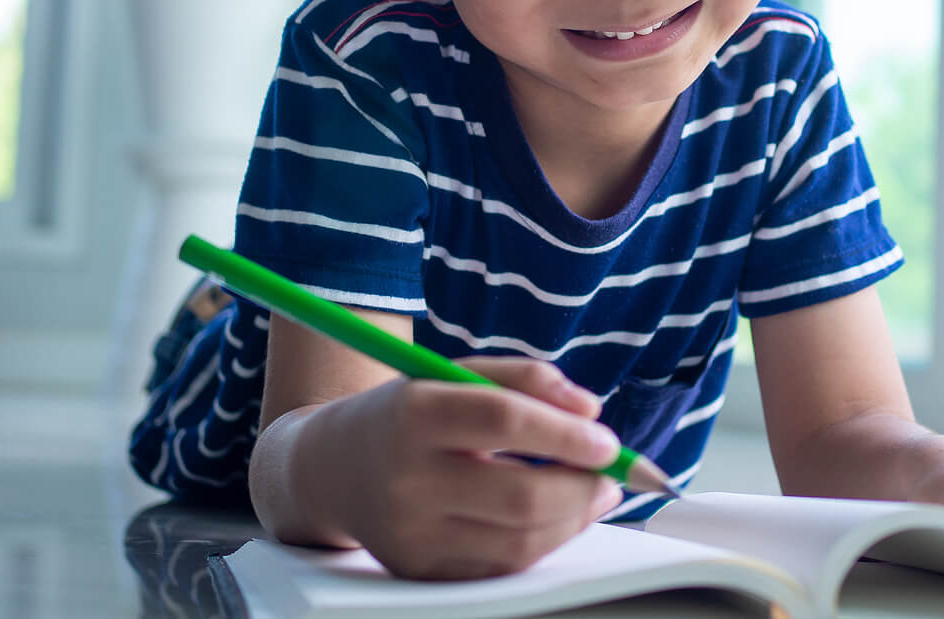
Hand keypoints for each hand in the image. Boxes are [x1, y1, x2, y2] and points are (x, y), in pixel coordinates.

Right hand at [302, 357, 624, 578]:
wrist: (331, 466)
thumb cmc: (410, 413)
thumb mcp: (455, 374)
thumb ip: (525, 378)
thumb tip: (590, 410)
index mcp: (413, 412)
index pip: (502, 419)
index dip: (564, 432)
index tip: (607, 441)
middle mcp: (406, 477)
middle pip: (518, 494)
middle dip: (582, 487)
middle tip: (612, 473)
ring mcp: (409, 532)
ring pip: (518, 541)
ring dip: (573, 519)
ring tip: (593, 493)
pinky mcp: (418, 569)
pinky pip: (500, 567)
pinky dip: (542, 543)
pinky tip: (555, 517)